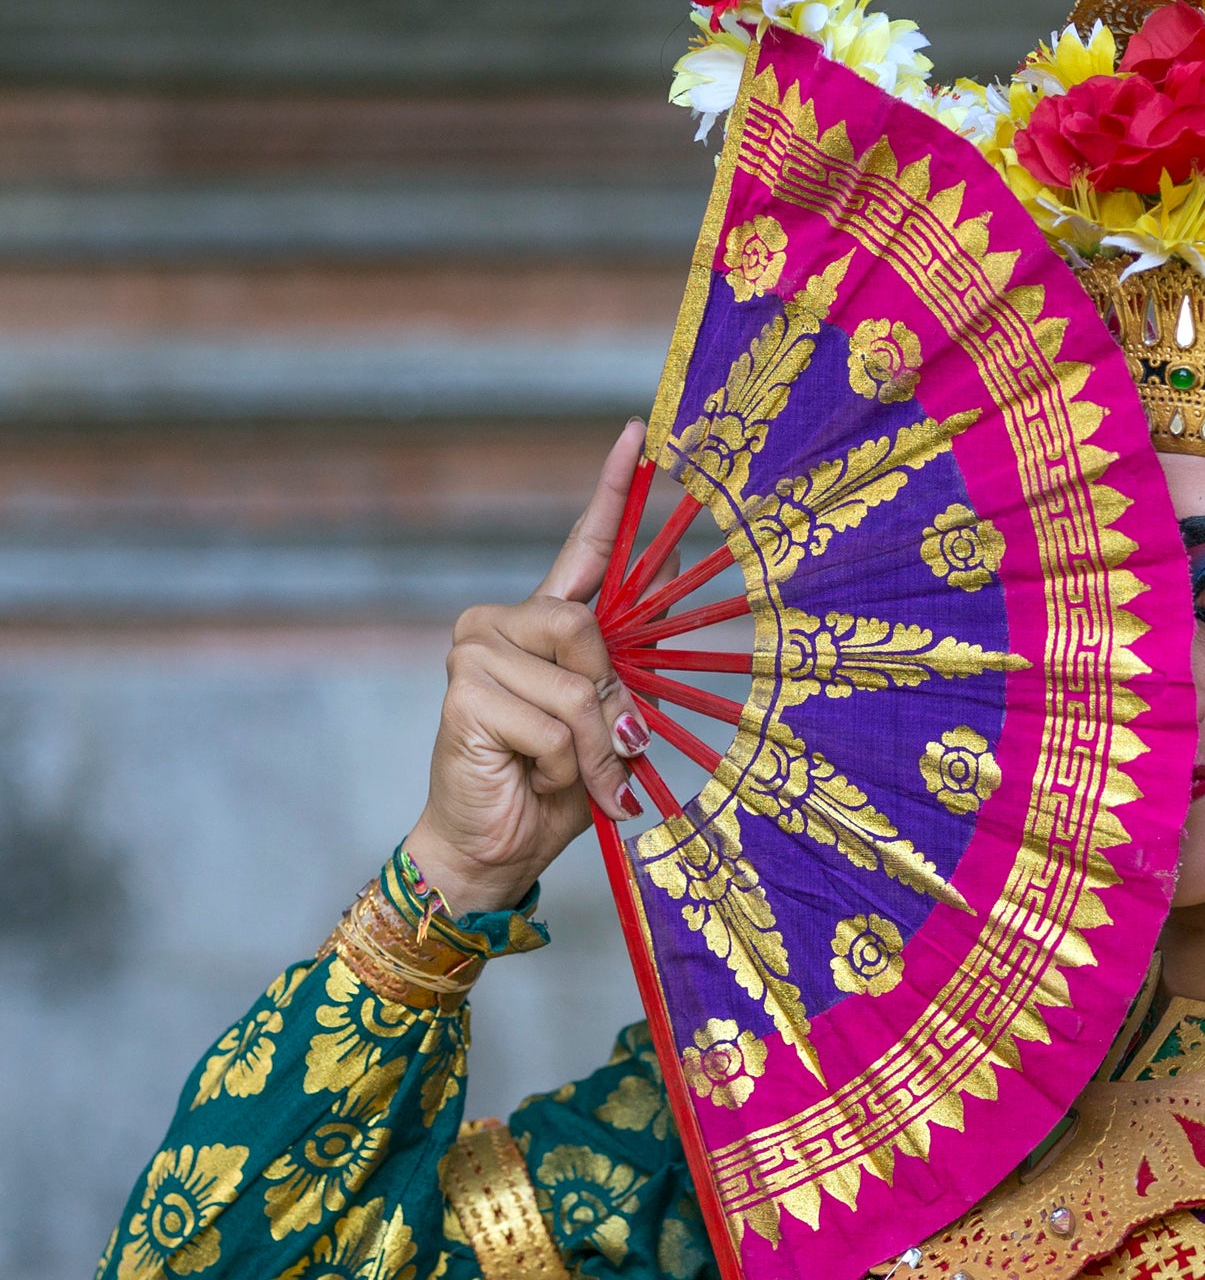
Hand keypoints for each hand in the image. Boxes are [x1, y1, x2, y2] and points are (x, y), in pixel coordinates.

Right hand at [404, 419, 659, 914]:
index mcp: (543, 622)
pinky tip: (534, 777)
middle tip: (606, 753)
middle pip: (589, 630)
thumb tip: (664, 614)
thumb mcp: (610, 725)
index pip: (584, 544)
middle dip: (611, 706)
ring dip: (593, 747)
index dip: (615, 488)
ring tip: (569, 775)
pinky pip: (556, 723)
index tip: (643, 432)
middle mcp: (500, 623)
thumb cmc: (553, 787)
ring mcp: (474, 652)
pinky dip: (565, 765)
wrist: (494, 847)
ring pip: (577, 686)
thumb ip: (628, 673)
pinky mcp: (465, 694)